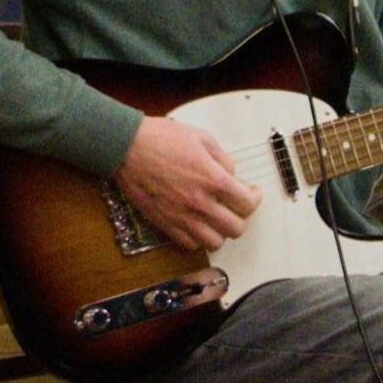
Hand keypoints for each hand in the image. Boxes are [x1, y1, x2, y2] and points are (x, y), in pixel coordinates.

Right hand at [114, 116, 260, 252]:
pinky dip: (198, 238)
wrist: (127, 147)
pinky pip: (189, 244)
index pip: (247, 203)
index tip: (252, 193)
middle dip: (241, 217)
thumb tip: (232, 174)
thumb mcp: (202, 137)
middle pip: (235, 228)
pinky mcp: (164, 223)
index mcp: (213, 179)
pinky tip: (198, 223)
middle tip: (236, 207)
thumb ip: (223, 158)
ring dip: (220, 231)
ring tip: (217, 218)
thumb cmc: (161, 138)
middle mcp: (199, 202)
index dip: (255, 198)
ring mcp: (181, 216)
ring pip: (214, 242)